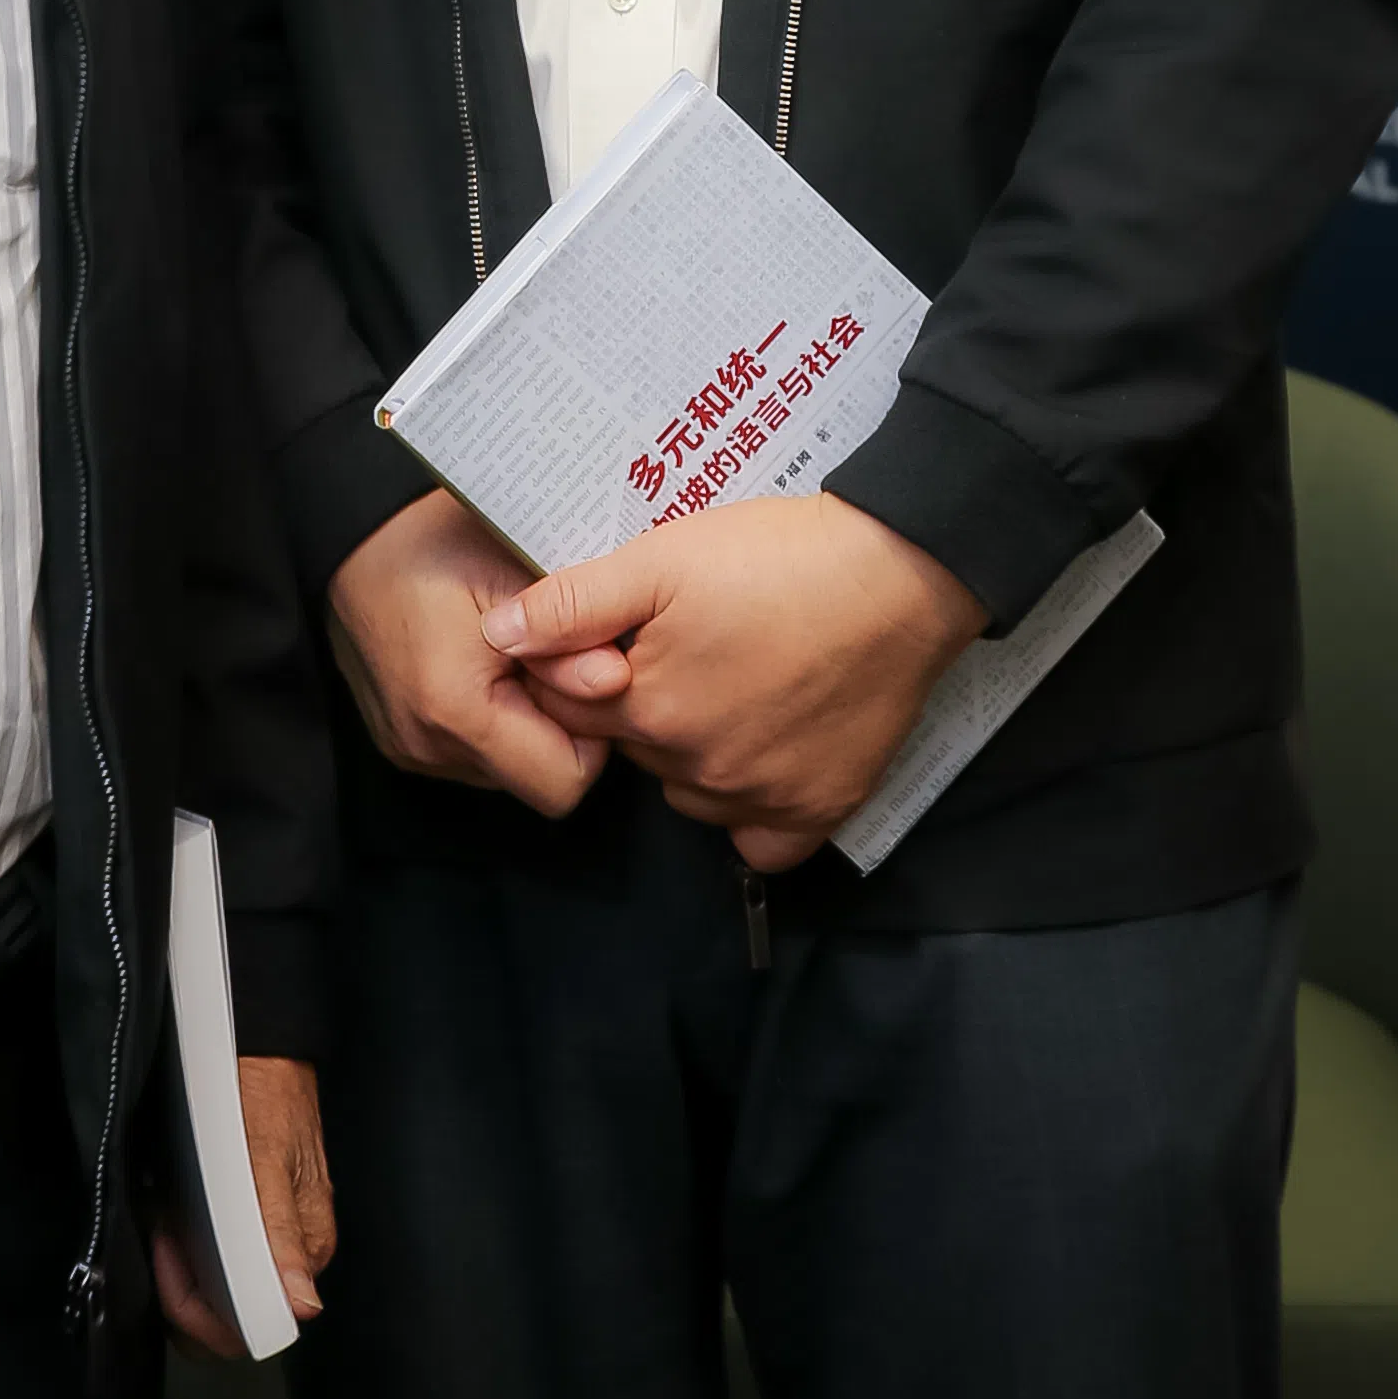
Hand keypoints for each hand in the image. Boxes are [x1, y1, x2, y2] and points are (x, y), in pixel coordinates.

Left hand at [155, 1056, 338, 1359]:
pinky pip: (211, 1259)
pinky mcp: (248, 1221)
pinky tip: (170, 1212)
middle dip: (181, 1292)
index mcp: (303, 1254)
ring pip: (213, 1291)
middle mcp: (289, 1256)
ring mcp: (268, 1239)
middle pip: (225, 1319)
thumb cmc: (267, 1095)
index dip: (196, 1307)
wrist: (260, 1048)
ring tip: (163, 1219)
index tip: (170, 1254)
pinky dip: (183, 1247)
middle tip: (160, 1235)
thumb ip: (281, 1235)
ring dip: (178, 1270)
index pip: (244, 1328)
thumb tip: (302, 1305)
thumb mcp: (267, 1159)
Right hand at [327, 488, 618, 819]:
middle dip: (558, 728)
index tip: (581, 675)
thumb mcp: (516, 573)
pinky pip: (469, 755)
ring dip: (524, 725)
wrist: (352, 528)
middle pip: (534, 782)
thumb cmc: (434, 541)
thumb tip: (615, 682)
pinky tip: (482, 666)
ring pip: (505, 771)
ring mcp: (407, 748)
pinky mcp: (397, 739)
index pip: (564, 784)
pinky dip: (490, 721)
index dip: (591, 735)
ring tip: (513, 657)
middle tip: (548, 658)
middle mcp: (425, 746)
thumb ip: (572, 636)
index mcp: (455, 712)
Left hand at [482, 493, 983, 869]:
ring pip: (690, 790)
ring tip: (728, 682)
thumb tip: (497, 637)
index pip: (574, 709)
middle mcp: (699, 769)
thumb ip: (572, 603)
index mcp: (650, 709)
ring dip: (690, 751)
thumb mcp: (660, 558)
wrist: (900, 572)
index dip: (584, 666)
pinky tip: (759, 756)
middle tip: (685, 644)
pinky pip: (762, 842)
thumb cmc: (777, 557)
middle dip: (640, 703)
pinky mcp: (821, 808)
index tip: (620, 633)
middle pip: (635, 748)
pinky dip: (751, 810)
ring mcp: (763, 797)